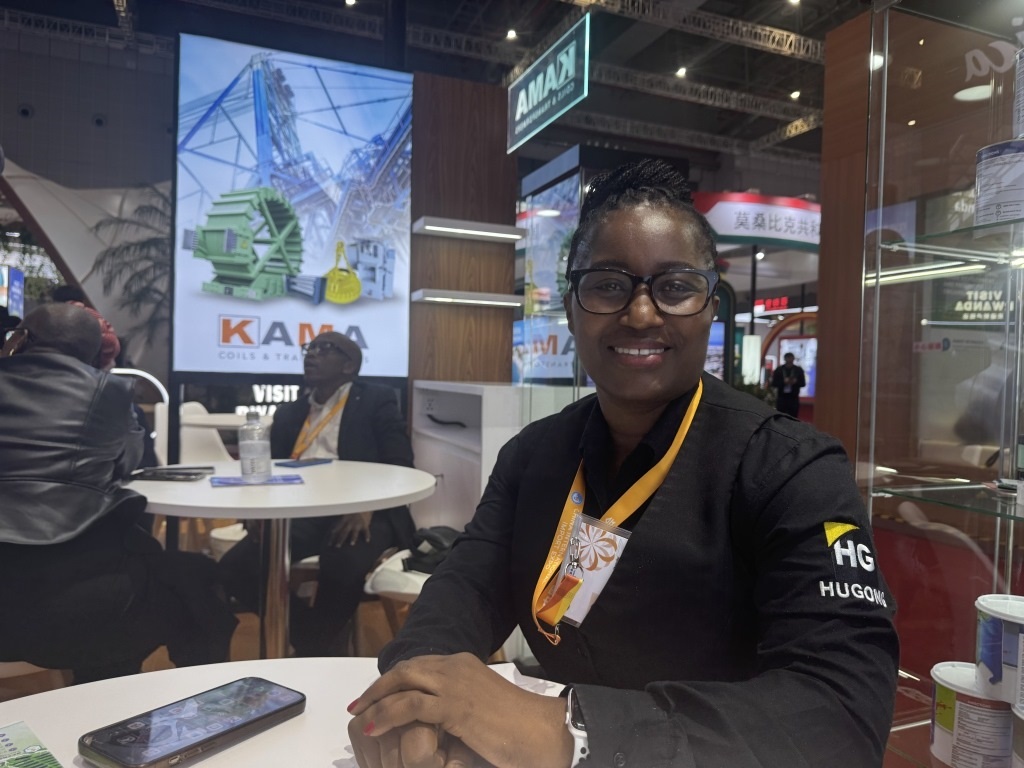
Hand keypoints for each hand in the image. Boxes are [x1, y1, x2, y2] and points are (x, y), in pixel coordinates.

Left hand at [330, 512, 372, 546]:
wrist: (363, 504)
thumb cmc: (353, 510)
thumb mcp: (345, 514)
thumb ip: (341, 521)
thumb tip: (334, 530)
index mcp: (344, 520)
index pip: (336, 529)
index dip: (332, 537)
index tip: (329, 544)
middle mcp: (350, 522)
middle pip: (344, 532)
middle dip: (340, 540)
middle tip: (337, 547)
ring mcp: (358, 524)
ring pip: (355, 532)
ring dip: (353, 538)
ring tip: (351, 544)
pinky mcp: (365, 524)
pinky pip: (366, 531)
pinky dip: (367, 536)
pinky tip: (367, 541)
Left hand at [348, 653, 572, 767]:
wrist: (543, 733)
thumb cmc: (516, 728)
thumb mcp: (479, 711)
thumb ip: (454, 708)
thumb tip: (431, 723)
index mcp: (463, 664)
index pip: (418, 665)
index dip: (393, 681)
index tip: (375, 698)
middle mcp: (456, 666)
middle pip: (405, 669)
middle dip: (378, 688)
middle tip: (358, 706)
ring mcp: (455, 683)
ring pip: (403, 683)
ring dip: (376, 700)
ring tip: (360, 717)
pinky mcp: (455, 705)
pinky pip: (410, 705)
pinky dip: (387, 715)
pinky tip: (374, 727)